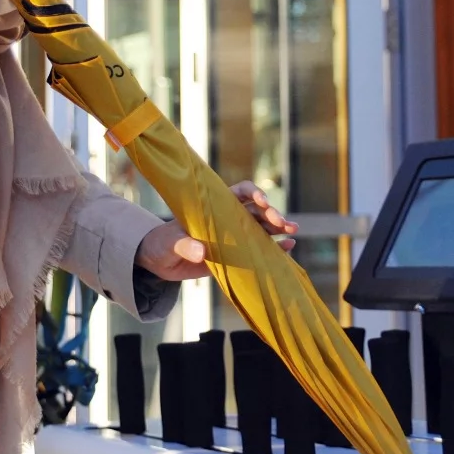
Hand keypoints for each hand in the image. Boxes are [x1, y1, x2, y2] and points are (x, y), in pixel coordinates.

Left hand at [135, 181, 298, 281]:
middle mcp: (228, 219)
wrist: (160, 260)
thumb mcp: (170, 243)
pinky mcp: (236, 255)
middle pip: (256, 211)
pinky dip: (275, 247)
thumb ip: (184, 246)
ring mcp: (234, 236)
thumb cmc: (163, 244)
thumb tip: (201, 251)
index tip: (261, 200)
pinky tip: (289, 247)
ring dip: (279, 228)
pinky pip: (260, 249)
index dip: (252, 193)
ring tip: (292, 231)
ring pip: (262, 228)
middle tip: (280, 223)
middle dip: (271, 213)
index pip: (239, 193)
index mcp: (215, 208)